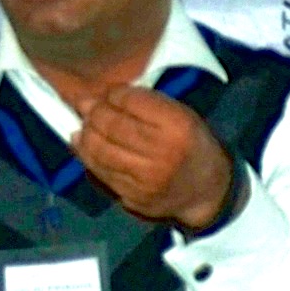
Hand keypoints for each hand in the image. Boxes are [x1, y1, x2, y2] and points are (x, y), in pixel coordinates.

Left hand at [74, 83, 234, 230]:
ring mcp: (145, 178)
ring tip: (83, 124)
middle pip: (112, 125)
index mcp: (178, 125)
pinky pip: (100, 171)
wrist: (207, 193)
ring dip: (85, 133)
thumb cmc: (192, 146)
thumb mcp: (182, 116)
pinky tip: (82, 143)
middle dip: (94, 112)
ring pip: (100, 149)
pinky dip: (86, 154)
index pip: (132, 101)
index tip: (107, 94)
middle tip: (85, 106)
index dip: (113, 95)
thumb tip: (101, 96)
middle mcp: (161, 152)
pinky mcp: (132, 196)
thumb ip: (146, 104)